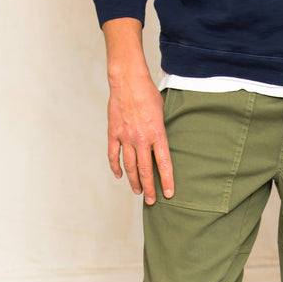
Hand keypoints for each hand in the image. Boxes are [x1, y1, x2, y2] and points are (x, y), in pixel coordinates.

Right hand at [107, 66, 173, 203]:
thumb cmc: (148, 93)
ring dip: (133, 181)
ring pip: (129, 166)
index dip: (166, 181)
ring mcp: (126, 137)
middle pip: (145, 170)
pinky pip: (113, 155)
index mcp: (157, 134)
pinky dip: (115, 167)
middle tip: (151, 200)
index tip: (169, 194)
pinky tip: (119, 175)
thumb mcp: (162, 113)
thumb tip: (160, 145)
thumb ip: (160, 131)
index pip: (164, 164)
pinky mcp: (114, 133)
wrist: (128, 81)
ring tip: (137, 191)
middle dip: (149, 188)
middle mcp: (141, 139)